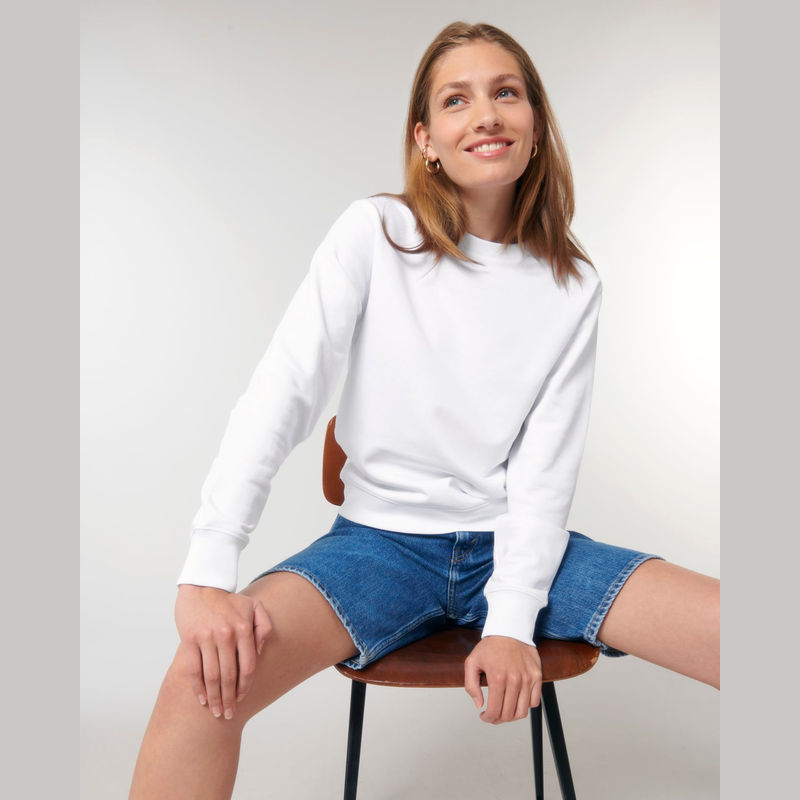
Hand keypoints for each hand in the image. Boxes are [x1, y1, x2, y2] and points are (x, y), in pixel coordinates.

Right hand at [174, 584, 271, 719]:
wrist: (202, 585)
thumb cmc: (230, 600)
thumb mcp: (254, 607)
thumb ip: (264, 627)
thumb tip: (259, 652)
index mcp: (244, 628)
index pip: (248, 666)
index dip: (245, 686)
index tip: (243, 698)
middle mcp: (226, 634)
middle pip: (229, 675)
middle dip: (229, 698)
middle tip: (229, 714)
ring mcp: (206, 637)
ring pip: (211, 676)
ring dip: (214, 697)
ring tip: (216, 712)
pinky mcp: (189, 639)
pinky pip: (193, 669)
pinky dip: (197, 687)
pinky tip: (201, 699)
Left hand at [464, 635, 541, 723]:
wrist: (509, 629)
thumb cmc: (490, 646)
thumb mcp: (472, 662)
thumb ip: (471, 686)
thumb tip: (479, 705)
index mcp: (497, 678)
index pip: (494, 711)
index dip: (488, 718)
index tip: (484, 716)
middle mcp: (514, 680)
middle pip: (508, 714)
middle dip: (498, 719)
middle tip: (493, 715)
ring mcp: (528, 679)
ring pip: (522, 711)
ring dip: (512, 716)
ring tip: (504, 710)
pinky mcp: (537, 676)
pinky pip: (534, 702)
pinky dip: (526, 706)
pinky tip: (516, 700)